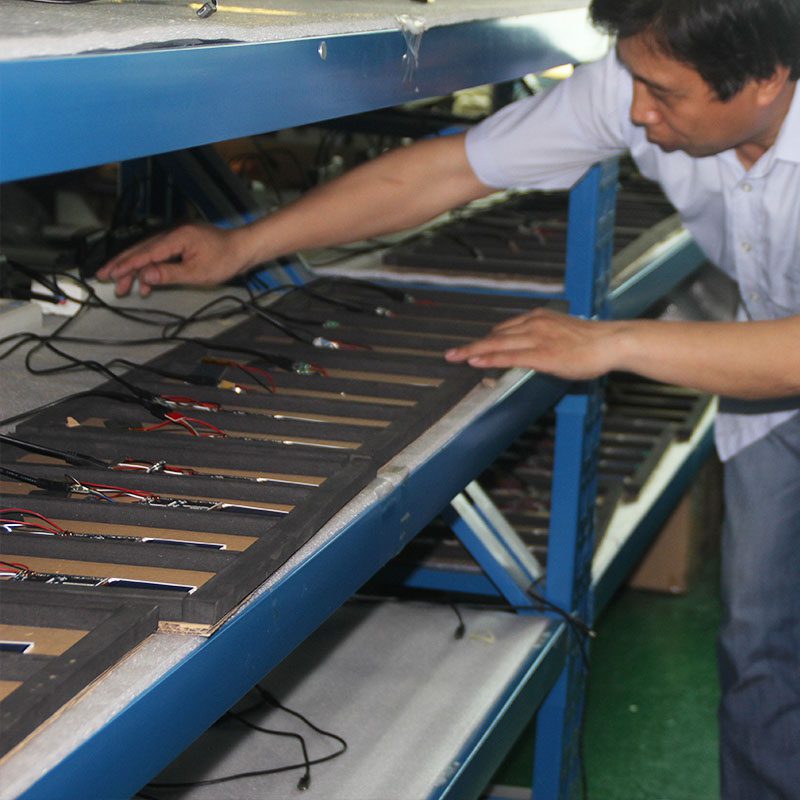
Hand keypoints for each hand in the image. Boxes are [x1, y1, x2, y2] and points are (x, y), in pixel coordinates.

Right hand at [96, 223, 246, 296]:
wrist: (243, 248)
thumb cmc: (225, 260)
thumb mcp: (198, 273)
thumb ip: (170, 274)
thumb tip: (146, 276)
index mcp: (176, 238)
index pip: (145, 253)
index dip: (126, 265)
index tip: (110, 274)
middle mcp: (173, 233)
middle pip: (141, 250)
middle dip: (122, 266)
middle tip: (104, 278)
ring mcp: (176, 237)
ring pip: (148, 253)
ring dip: (135, 270)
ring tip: (123, 287)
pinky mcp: (180, 243)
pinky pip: (159, 255)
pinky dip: (150, 268)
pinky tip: (146, 283)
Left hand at [444, 307, 621, 379]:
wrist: (612, 341)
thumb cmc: (592, 342)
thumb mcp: (562, 334)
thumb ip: (543, 340)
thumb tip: (532, 351)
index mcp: (538, 318)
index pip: (504, 329)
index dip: (485, 340)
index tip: (470, 348)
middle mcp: (533, 324)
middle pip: (495, 336)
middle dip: (471, 346)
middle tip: (451, 354)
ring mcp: (537, 339)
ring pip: (497, 345)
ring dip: (473, 352)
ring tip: (454, 358)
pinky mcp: (542, 354)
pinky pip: (510, 356)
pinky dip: (490, 359)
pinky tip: (476, 362)